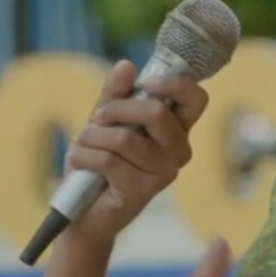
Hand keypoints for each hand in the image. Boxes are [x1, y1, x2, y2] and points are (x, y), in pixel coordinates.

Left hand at [64, 59, 206, 242]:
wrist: (82, 211)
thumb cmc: (97, 163)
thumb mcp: (104, 121)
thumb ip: (115, 95)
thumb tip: (126, 65)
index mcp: (175, 130)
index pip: (196, 100)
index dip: (176, 85)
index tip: (147, 83)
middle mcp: (177, 152)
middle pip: (157, 112)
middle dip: (117, 109)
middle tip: (98, 119)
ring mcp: (163, 174)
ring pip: (124, 137)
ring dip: (92, 136)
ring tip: (83, 145)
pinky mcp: (141, 192)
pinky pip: (107, 160)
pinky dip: (83, 156)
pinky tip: (79, 162)